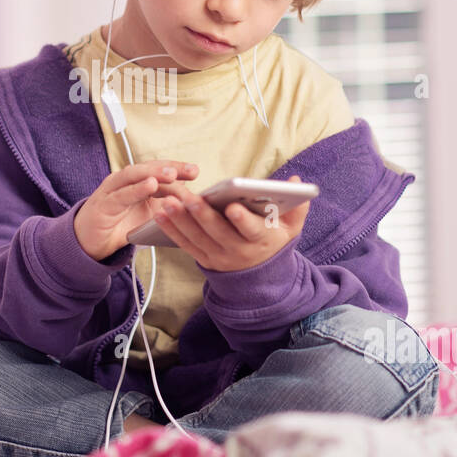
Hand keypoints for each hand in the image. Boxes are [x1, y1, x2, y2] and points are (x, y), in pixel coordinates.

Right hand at [74, 160, 199, 261]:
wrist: (89, 242)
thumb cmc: (120, 223)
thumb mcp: (149, 213)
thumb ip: (166, 204)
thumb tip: (193, 199)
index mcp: (136, 181)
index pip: (158, 169)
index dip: (177, 168)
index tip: (195, 171)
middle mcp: (124, 180)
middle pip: (148, 168)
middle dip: (170, 168)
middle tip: (190, 171)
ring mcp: (112, 190)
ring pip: (133, 176)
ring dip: (153, 173)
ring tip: (171, 174)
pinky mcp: (103, 204)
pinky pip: (121, 194)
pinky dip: (136, 189)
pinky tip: (150, 185)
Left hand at [151, 175, 310, 271]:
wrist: (258, 275)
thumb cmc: (273, 240)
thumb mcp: (291, 227)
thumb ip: (297, 205)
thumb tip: (296, 181)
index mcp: (261, 240)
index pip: (252, 230)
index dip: (242, 219)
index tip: (233, 206)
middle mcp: (238, 251)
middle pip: (218, 233)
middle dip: (203, 215)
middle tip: (190, 198)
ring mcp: (218, 257)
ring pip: (197, 238)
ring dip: (181, 220)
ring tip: (168, 202)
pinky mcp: (203, 259)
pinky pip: (185, 244)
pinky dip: (171, 230)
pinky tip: (160, 214)